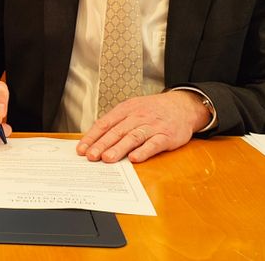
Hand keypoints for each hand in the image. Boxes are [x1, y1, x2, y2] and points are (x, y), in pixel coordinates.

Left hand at [77, 90, 208, 163]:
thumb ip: (116, 123)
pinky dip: (144, 151)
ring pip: (133, 137)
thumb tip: (95, 139)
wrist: (183, 106)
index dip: (92, 136)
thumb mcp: (133, 109)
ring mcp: (152, 126)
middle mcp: (138, 117)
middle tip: (91, 156)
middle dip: (102, 144)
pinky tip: (134, 159)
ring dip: (119, 148)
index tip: (82, 149)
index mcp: (126, 109)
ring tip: (107, 158)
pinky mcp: (166, 136)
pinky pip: (154, 144)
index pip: (105, 123)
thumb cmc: (153, 111)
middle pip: (117, 131)